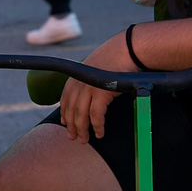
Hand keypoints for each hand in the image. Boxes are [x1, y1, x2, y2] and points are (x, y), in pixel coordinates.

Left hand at [57, 29, 133, 143]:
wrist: (127, 50)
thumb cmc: (116, 59)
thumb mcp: (96, 68)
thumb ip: (89, 80)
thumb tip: (90, 94)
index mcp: (76, 76)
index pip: (65, 99)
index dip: (64, 112)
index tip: (64, 123)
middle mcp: (79, 82)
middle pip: (71, 110)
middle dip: (71, 126)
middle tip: (73, 138)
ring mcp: (88, 88)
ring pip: (81, 116)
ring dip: (82, 130)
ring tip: (85, 140)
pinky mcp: (100, 93)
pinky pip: (96, 116)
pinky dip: (97, 126)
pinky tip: (99, 134)